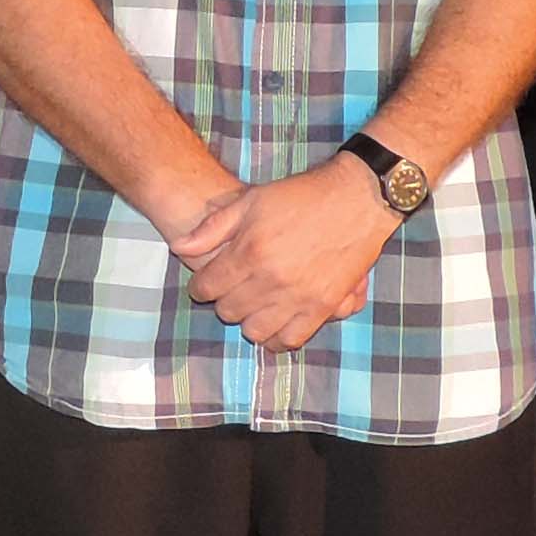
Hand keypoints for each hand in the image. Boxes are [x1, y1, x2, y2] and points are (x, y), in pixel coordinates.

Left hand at [175, 164, 392, 351]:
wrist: (356, 198)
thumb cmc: (302, 196)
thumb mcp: (251, 201)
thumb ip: (213, 227)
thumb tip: (179, 247)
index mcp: (250, 251)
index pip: (208, 287)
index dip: (201, 287)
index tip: (205, 284)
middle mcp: (271, 280)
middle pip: (229, 311)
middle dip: (224, 301)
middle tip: (231, 290)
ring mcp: (298, 297)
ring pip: (255, 330)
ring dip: (248, 320)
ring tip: (253, 306)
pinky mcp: (323, 307)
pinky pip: (291, 339)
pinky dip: (277, 338)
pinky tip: (274, 324)